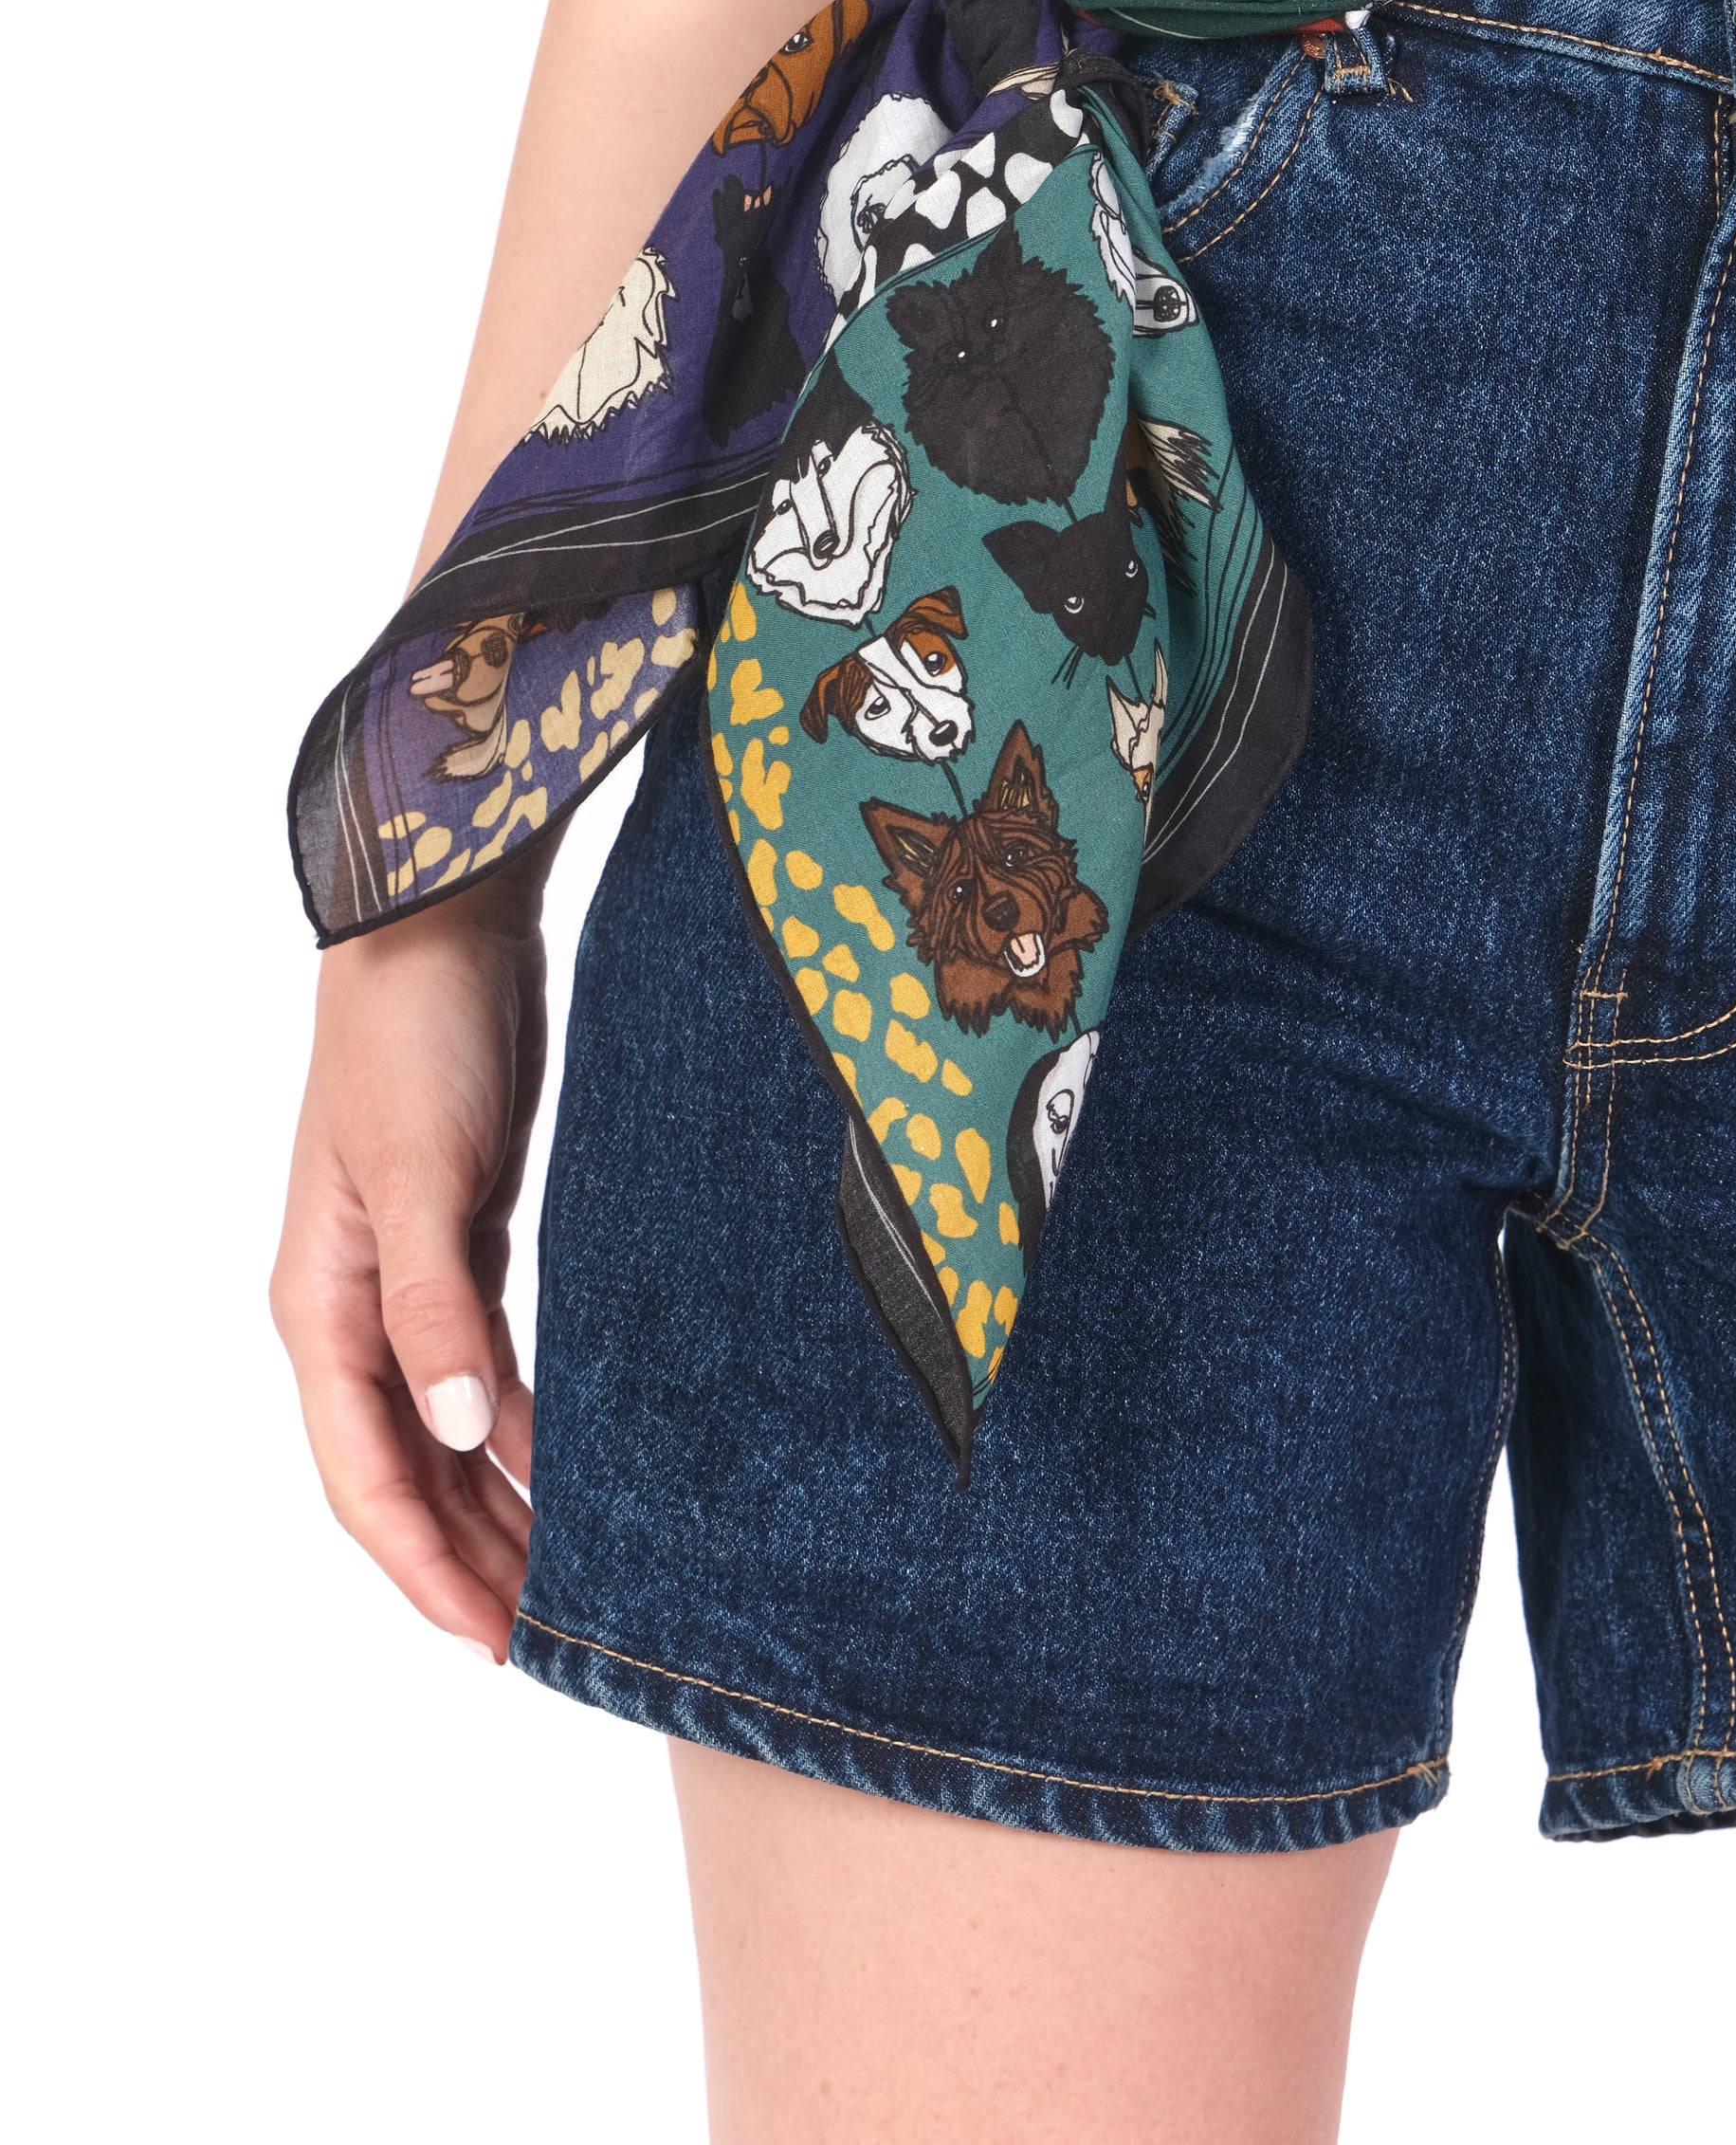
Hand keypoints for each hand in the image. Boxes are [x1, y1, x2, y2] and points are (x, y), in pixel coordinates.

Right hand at [272, 850, 556, 1659]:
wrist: (444, 927)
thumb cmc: (416, 1037)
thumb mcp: (422, 1171)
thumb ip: (438, 1303)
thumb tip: (458, 1429)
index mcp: (322, 1306)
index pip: (365, 1476)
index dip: (424, 1567)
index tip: (493, 1644)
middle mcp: (356, 1307)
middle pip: (405, 1471)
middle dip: (467, 1558)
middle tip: (549, 1638)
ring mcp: (410, 1277)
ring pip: (449, 1428)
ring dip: (499, 1501)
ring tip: (571, 1575)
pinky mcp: (463, 1242)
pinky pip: (488, 1367)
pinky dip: (524, 1424)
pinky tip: (576, 1464)